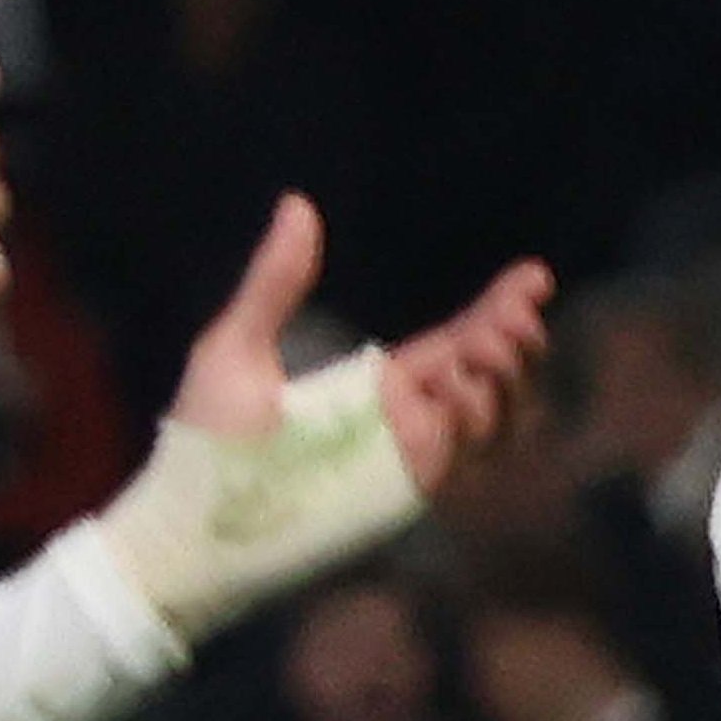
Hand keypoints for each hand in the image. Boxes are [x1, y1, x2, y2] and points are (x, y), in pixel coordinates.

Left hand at [170, 198, 556, 492]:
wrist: (186, 517)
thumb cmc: (206, 439)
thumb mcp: (236, 344)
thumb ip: (275, 281)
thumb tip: (297, 203)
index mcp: (376, 385)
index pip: (458, 344)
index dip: (501, 310)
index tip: (534, 276)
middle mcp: (404, 422)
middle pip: (490, 381)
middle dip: (516, 345)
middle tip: (515, 317)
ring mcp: (406, 459)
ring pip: (490, 422)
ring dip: (504, 382)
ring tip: (491, 345)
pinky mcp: (399, 492)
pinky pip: (457, 458)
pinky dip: (471, 422)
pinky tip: (460, 387)